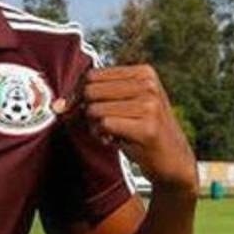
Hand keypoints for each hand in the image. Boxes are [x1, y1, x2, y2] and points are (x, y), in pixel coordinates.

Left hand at [53, 65, 196, 194]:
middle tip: (95, 126)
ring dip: (93, 125)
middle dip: (84, 110)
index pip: (91, 75)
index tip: (74, 109)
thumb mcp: (127, 104)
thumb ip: (98, 94)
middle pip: (90, 90)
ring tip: (107, 133)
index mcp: (144, 72)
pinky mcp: (147, 128)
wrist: (175, 161)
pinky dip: (101, 135)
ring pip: (95, 109)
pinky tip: (113, 141)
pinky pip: (105, 125)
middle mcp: (148, 85)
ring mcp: (150, 105)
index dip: (76, 93)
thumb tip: (58, 104)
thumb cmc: (142, 131)